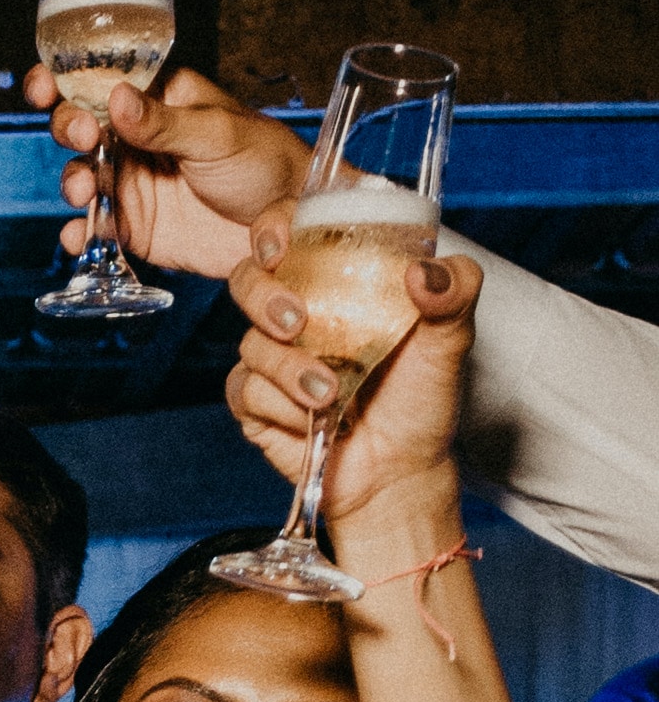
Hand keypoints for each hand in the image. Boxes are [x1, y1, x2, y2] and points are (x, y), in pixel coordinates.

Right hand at [29, 66, 308, 281]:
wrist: (286, 222)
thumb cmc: (263, 160)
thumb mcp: (216, 132)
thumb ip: (164, 121)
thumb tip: (116, 98)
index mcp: (156, 100)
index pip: (100, 80)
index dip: (64, 79)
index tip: (45, 86)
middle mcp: (136, 138)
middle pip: (80, 127)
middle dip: (69, 130)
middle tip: (83, 139)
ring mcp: (133, 183)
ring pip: (82, 177)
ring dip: (74, 182)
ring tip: (86, 191)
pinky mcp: (135, 227)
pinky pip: (96, 229)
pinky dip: (81, 234)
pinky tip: (79, 238)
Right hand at [226, 220, 479, 530]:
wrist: (399, 473)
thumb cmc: (421, 401)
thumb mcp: (451, 340)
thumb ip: (455, 293)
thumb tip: (424, 273)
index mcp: (337, 282)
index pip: (289, 234)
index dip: (273, 228)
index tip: (279, 244)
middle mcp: (300, 313)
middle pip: (248, 280)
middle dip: (264, 298)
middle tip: (297, 322)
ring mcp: (274, 358)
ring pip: (251, 344)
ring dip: (287, 369)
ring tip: (329, 394)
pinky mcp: (257, 404)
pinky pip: (245, 391)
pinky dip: (278, 407)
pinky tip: (312, 419)